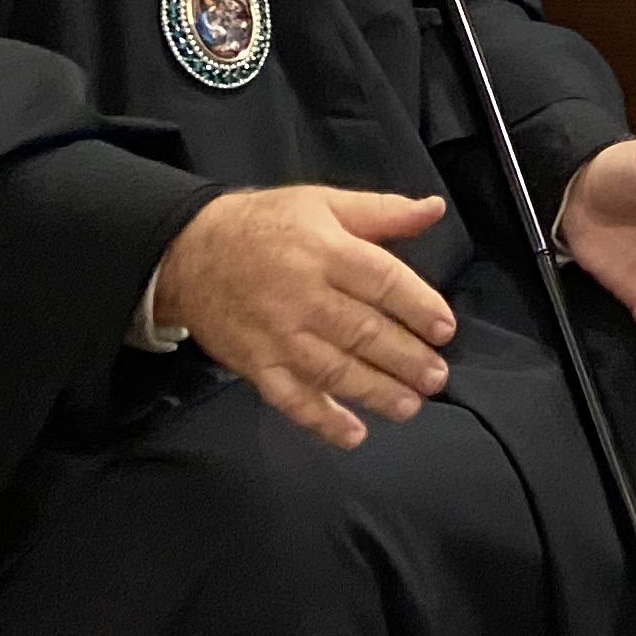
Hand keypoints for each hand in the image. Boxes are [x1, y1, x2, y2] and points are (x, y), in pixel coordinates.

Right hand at [158, 186, 456, 449]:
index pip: (382, 281)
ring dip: (375, 392)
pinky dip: (321, 420)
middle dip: (405, 358)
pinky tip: (353, 433)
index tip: (444, 329)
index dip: (418, 307)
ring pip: (334, 370)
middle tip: (436, 377)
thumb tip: (435, 209)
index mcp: (325, 251)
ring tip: (410, 405)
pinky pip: (291, 398)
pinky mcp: (255, 365)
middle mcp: (303, 296)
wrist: (190, 253)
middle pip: (363, 332)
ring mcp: (277, 336)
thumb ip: (382, 211)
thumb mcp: (324, 202)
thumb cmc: (266, 225)